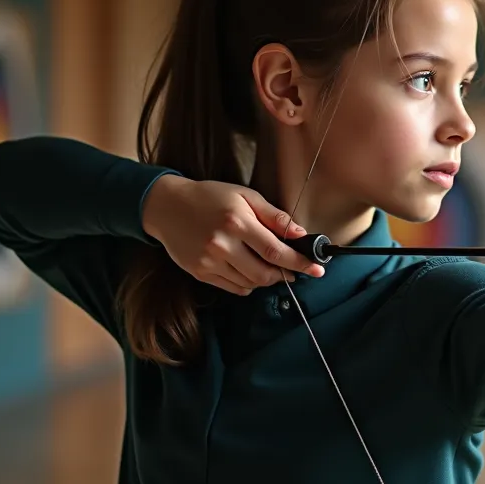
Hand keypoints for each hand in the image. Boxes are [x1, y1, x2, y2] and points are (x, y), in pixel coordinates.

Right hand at [141, 174, 325, 295]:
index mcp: (236, 222)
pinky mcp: (200, 273)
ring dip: (267, 279)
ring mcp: (209, 262)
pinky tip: (249, 270)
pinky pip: (233, 288)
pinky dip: (248, 284)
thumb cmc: (210, 197)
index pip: (275, 250)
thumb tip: (300, 234)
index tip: (317, 269)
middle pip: (264, 273)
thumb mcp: (244, 196)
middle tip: (293, 269)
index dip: (299, 262)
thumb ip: (274, 216)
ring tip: (270, 267)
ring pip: (250, 283)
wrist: (167, 207)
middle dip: (285, 274)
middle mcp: (222, 245)